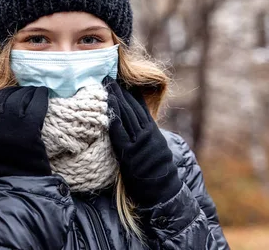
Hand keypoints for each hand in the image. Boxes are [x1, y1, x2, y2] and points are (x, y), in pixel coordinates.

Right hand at [0, 86, 51, 179]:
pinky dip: (41, 96)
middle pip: (4, 95)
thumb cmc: (2, 165)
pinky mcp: (29, 126)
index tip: (5, 93)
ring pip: (20, 96)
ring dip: (28, 91)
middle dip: (14, 91)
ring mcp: (12, 123)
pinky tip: (43, 92)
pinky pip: (36, 103)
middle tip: (22, 90)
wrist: (18, 182)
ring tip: (34, 90)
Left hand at [103, 77, 181, 207]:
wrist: (163, 190)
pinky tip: (107, 110)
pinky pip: (120, 134)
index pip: (140, 106)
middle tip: (108, 77)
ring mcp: (138, 143)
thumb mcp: (155, 147)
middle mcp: (147, 134)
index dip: (129, 93)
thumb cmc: (156, 171)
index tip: (120, 80)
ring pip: (126, 117)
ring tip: (105, 87)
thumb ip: (146, 134)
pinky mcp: (129, 154)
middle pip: (131, 108)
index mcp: (152, 131)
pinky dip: (114, 121)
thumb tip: (134, 123)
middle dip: (119, 92)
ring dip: (114, 101)